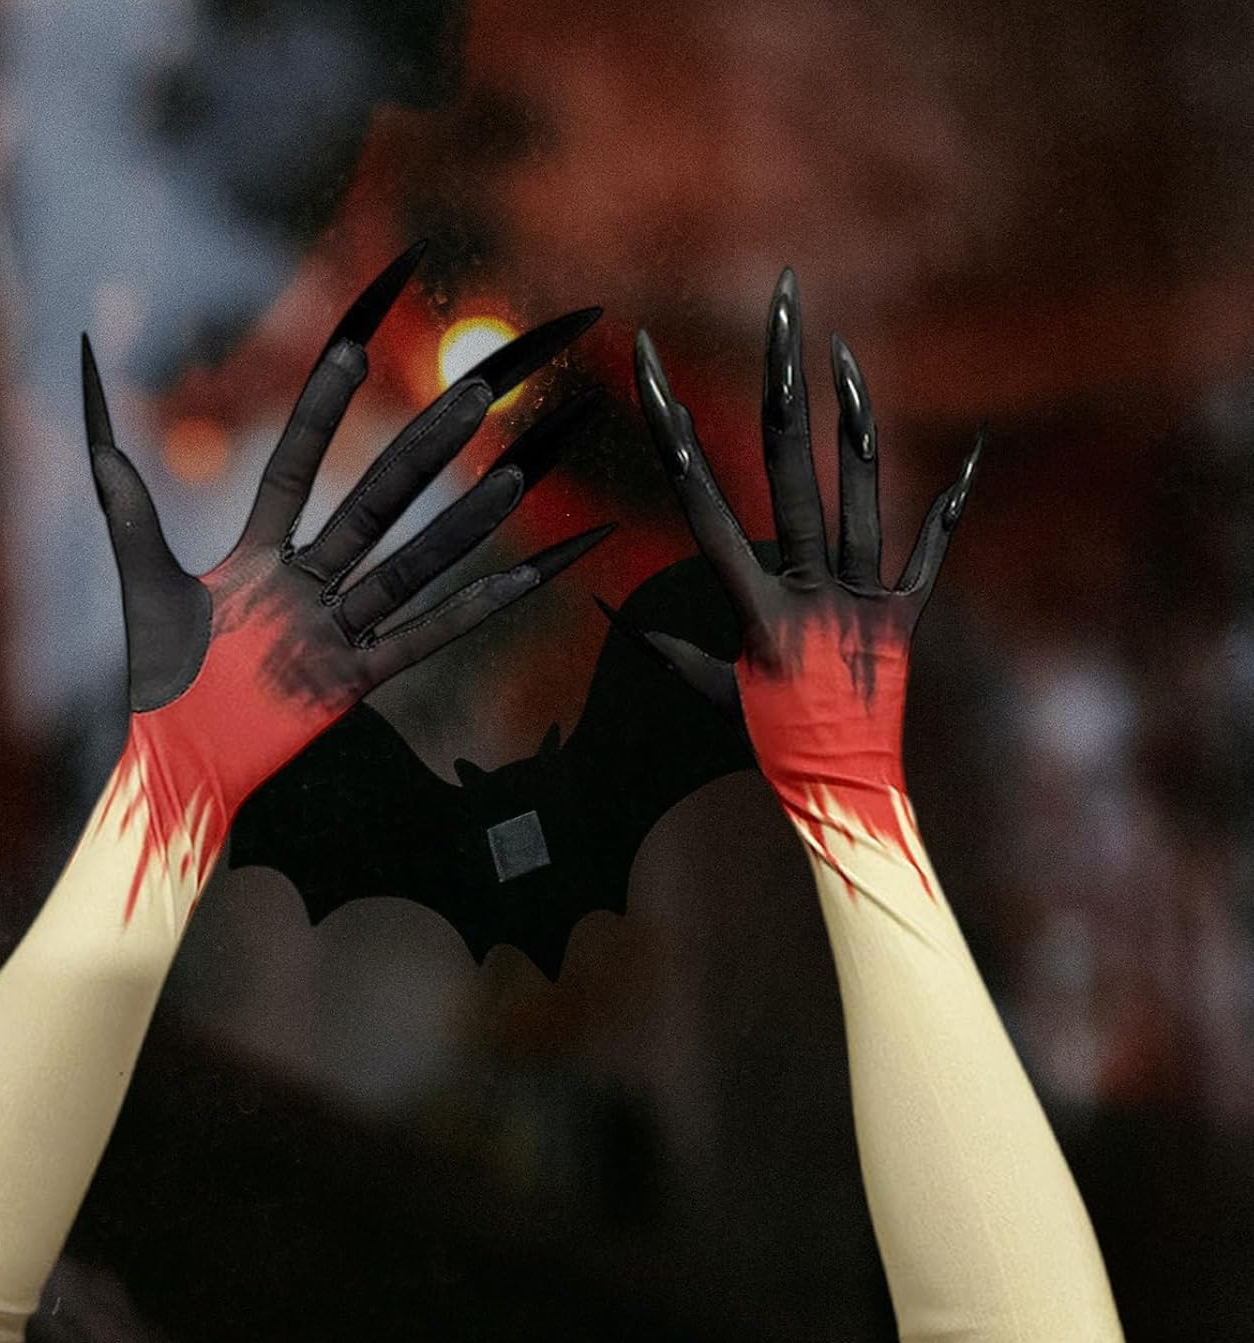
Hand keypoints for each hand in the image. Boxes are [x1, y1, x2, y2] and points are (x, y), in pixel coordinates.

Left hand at [85, 242, 608, 891]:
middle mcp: (309, 584)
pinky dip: (475, 612)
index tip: (353, 348)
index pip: (296, 468)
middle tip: (471, 394)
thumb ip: (130, 511)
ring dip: (463, 526)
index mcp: (260, 556)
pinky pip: (424, 640)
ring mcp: (337, 630)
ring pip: (411, 567)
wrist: (177, 759)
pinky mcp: (355, 679)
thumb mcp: (144, 584)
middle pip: (374, 506)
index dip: (321, 411)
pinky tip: (525, 579)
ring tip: (515, 478)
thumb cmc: (159, 679)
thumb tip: (99, 440)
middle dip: (422, 451)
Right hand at [625, 268, 981, 862]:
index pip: (702, 506)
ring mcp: (864, 598)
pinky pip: (932, 546)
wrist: (847, 791)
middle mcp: (809, 589)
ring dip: (852, 415)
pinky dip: (954, 497)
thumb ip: (672, 650)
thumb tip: (616, 617)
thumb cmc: (772, 743)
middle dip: (781, 377)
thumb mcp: (714, 694)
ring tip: (842, 352)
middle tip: (781, 302)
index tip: (650, 368)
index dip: (671, 431)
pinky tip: (974, 448)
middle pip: (788, 467)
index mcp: (755, 609)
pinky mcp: (908, 613)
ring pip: (862, 489)